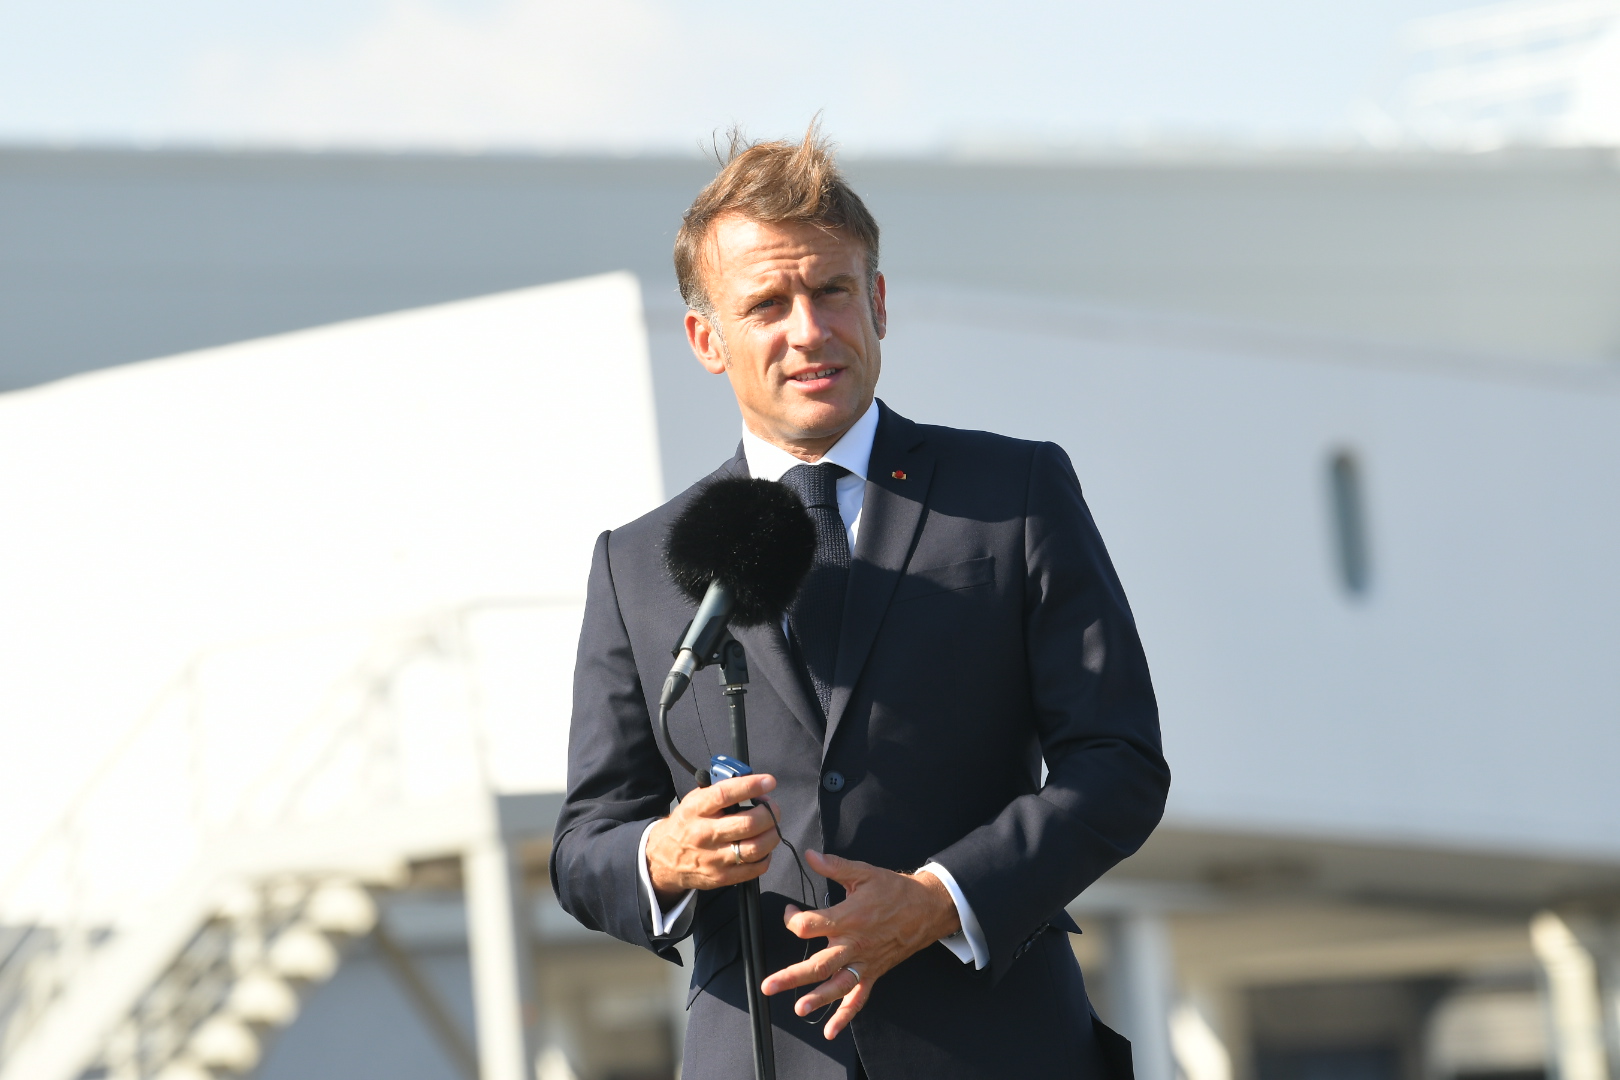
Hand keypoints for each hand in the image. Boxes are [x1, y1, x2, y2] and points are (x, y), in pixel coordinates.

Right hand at [645, 774, 779, 904]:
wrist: (664, 858)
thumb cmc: (686, 824)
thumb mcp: (694, 801)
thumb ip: (718, 791)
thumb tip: (750, 783)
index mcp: (696, 810)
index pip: (725, 794)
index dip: (750, 786)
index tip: (768, 782)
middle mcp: (704, 834)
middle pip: (748, 824)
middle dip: (769, 813)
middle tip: (772, 808)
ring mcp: (714, 859)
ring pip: (755, 848)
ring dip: (772, 834)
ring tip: (771, 826)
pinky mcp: (722, 877)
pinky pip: (755, 868)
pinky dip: (766, 855)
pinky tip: (763, 846)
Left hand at [761, 850, 959, 1039]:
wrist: (926, 908)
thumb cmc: (894, 890)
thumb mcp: (864, 872)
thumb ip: (834, 866)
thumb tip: (810, 855)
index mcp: (848, 918)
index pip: (810, 926)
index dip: (792, 919)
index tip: (790, 913)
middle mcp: (854, 944)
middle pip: (819, 964)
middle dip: (792, 976)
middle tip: (769, 985)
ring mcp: (864, 963)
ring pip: (838, 985)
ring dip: (818, 999)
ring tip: (798, 1009)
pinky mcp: (873, 974)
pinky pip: (859, 998)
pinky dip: (845, 1016)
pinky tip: (830, 1030)